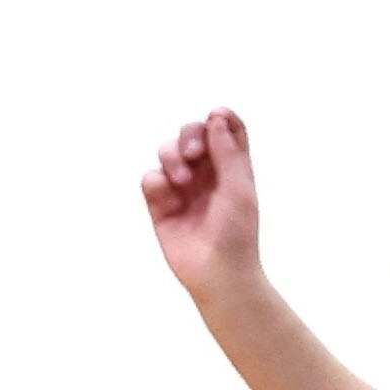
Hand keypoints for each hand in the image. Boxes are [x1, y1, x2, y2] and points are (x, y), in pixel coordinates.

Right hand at [142, 107, 263, 308]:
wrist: (217, 273)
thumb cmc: (237, 231)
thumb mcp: (239, 187)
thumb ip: (228, 151)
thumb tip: (216, 116)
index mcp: (231, 165)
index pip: (225, 128)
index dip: (220, 117)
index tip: (215, 116)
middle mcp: (206, 172)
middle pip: (193, 133)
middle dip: (189, 134)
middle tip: (194, 152)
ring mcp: (182, 187)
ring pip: (168, 151)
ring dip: (172, 156)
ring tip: (182, 180)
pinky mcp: (161, 205)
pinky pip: (150, 179)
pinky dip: (156, 180)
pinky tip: (167, 194)